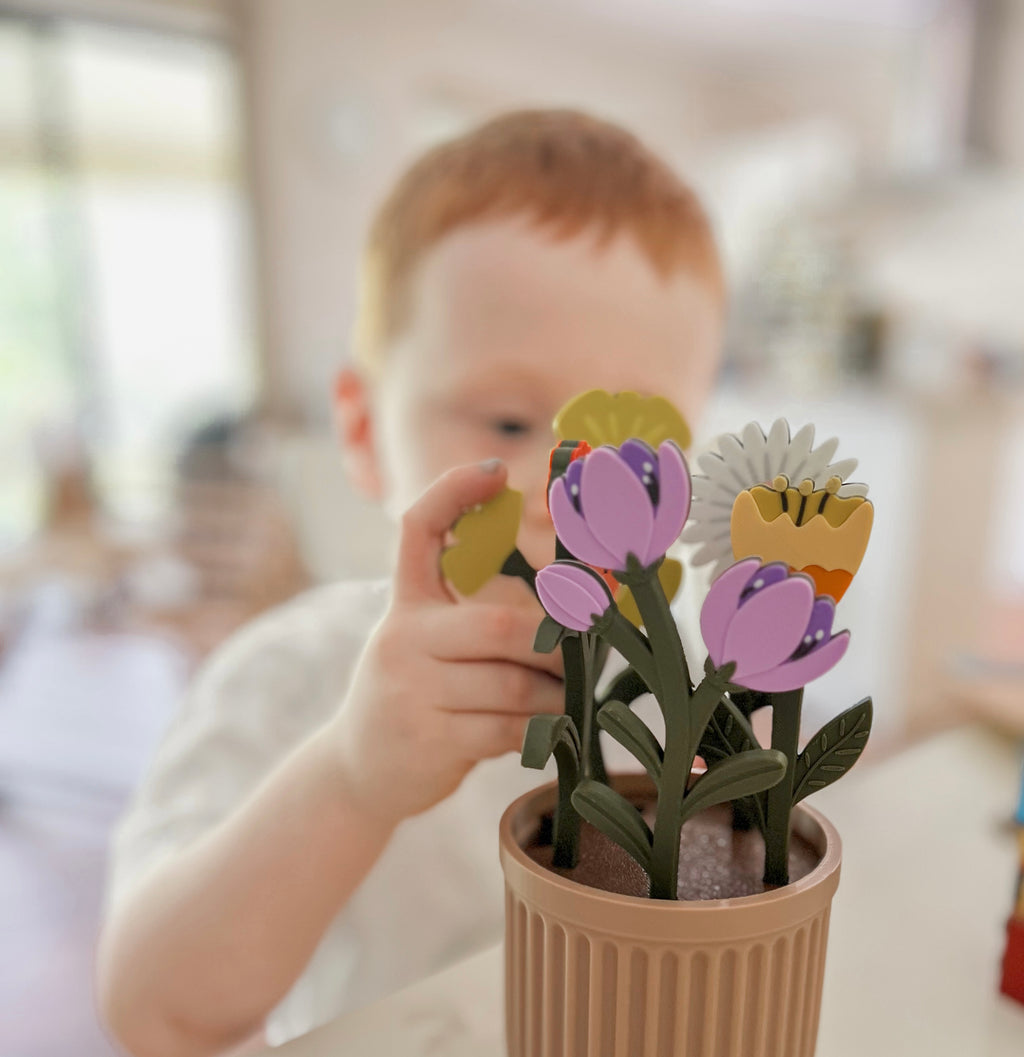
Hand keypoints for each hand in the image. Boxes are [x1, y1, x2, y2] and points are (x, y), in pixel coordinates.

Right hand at [328, 460, 563, 827]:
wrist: (358, 770)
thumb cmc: (417, 697)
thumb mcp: (427, 646)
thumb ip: (478, 622)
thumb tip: (571, 601)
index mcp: (406, 604)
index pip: (417, 530)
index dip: (452, 493)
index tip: (495, 471)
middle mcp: (403, 637)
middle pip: (498, 624)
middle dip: (554, 643)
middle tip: (585, 652)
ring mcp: (411, 689)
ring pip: (511, 682)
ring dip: (557, 693)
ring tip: (574, 697)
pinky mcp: (428, 737)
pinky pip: (506, 728)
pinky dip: (542, 729)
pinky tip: (553, 729)